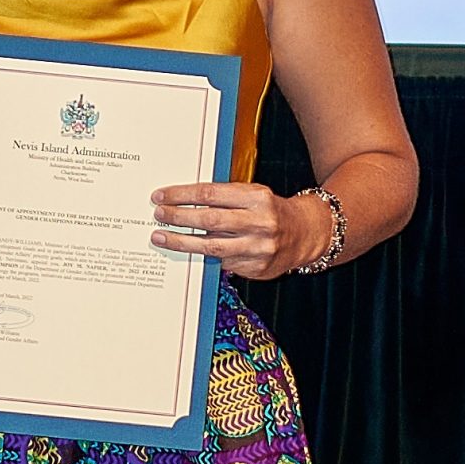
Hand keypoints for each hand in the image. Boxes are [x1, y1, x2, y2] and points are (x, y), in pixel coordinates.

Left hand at [150, 181, 331, 280]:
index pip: (210, 194)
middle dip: (178, 217)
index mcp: (257, 198)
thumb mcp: (253, 195)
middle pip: (209, 220)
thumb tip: (183, 200)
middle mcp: (259, 223)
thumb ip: (225, 198)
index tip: (161, 196)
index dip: (182, 195)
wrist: (306, 234)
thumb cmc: (271, 211)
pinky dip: (202, 257)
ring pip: (211, 247)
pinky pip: (222, 263)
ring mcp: (258, 248)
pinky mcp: (256, 268)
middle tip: (158, 215)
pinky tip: (186, 252)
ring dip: (181, 242)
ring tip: (161, 237)